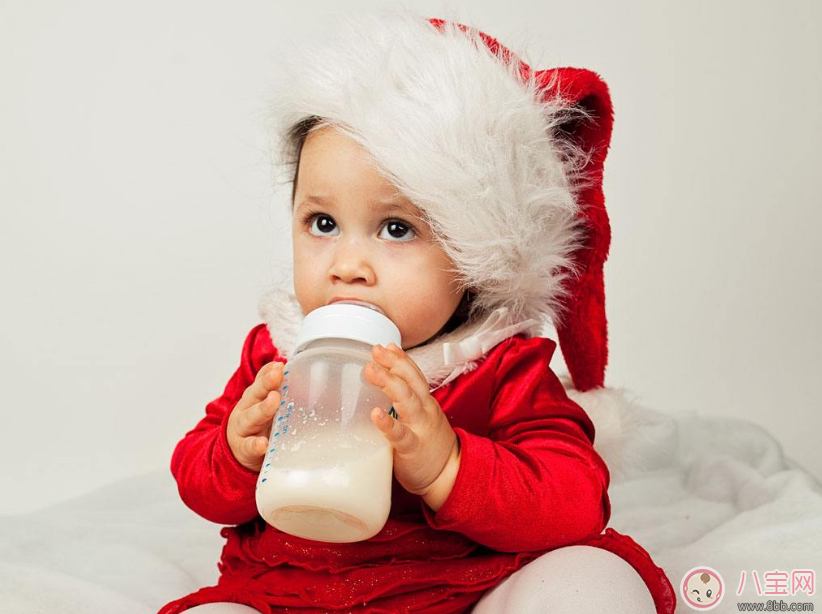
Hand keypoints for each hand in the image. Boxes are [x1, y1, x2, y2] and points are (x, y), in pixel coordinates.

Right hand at [226, 361, 284, 471]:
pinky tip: (263, 444)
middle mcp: (246, 410)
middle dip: (266, 384)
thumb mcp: (260, 403)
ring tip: (274, 401)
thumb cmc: (255, 424)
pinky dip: (256, 445)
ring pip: (251, 418)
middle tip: (278, 374)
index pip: (260, 382)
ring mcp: (243, 430)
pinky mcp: (244, 449)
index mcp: (253, 398)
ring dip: (263, 408)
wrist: (235, 452)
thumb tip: (283, 365)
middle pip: (255, 395)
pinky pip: (249, 447)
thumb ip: (271, 386)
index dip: (269, 373)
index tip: (280, 365)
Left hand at [364, 343, 459, 499]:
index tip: (387, 346)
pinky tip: (375, 415)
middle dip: (393, 364)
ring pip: (406, 400)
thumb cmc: (429, 446)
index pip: (414, 375)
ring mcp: (420, 428)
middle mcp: (424, 411)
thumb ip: (407, 403)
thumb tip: (384, 388)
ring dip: (388, 383)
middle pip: (410, 381)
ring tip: (370, 371)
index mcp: (425, 403)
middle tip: (375, 351)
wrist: (450, 476)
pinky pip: (400, 434)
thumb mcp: (422, 418)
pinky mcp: (413, 448)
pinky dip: (387, 423)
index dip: (401, 359)